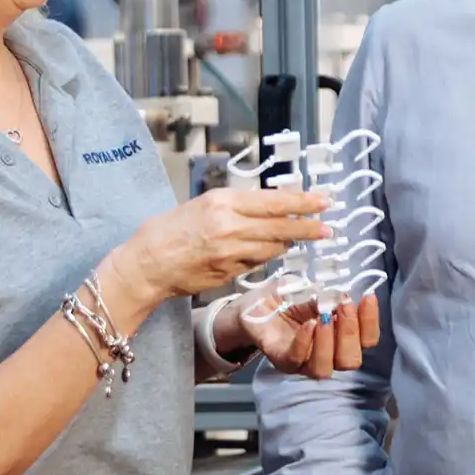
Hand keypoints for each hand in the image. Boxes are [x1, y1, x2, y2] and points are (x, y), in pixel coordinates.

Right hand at [109, 187, 331, 304]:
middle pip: (280, 226)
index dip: (303, 202)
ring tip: (301, 236)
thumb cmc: (168, 230)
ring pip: (272, 246)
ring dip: (288, 241)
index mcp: (223, 202)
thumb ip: (236, 206)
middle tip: (328, 227)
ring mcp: (230, 252)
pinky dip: (266, 255)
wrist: (145, 264)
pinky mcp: (228, 272)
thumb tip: (268, 206)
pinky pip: (257, 262)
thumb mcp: (203, 204)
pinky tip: (269, 250)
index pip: (274, 201)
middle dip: (308, 226)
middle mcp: (229, 226)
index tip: (323, 201)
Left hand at [230, 281, 382, 379]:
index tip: (367, 297)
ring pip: (326, 368)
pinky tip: (308, 324)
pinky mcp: (282, 360)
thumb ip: (326, 293)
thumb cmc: (287, 296)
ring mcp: (304, 361)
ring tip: (323, 317)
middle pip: (351, 360)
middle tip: (344, 305)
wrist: (254, 304)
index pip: (366, 340)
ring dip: (329, 342)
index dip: (371, 322)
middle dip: (351, 332)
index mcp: (340, 336)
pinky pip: (297, 361)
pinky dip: (305, 343)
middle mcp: (327, 353)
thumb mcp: (310, 287)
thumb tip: (341, 295)